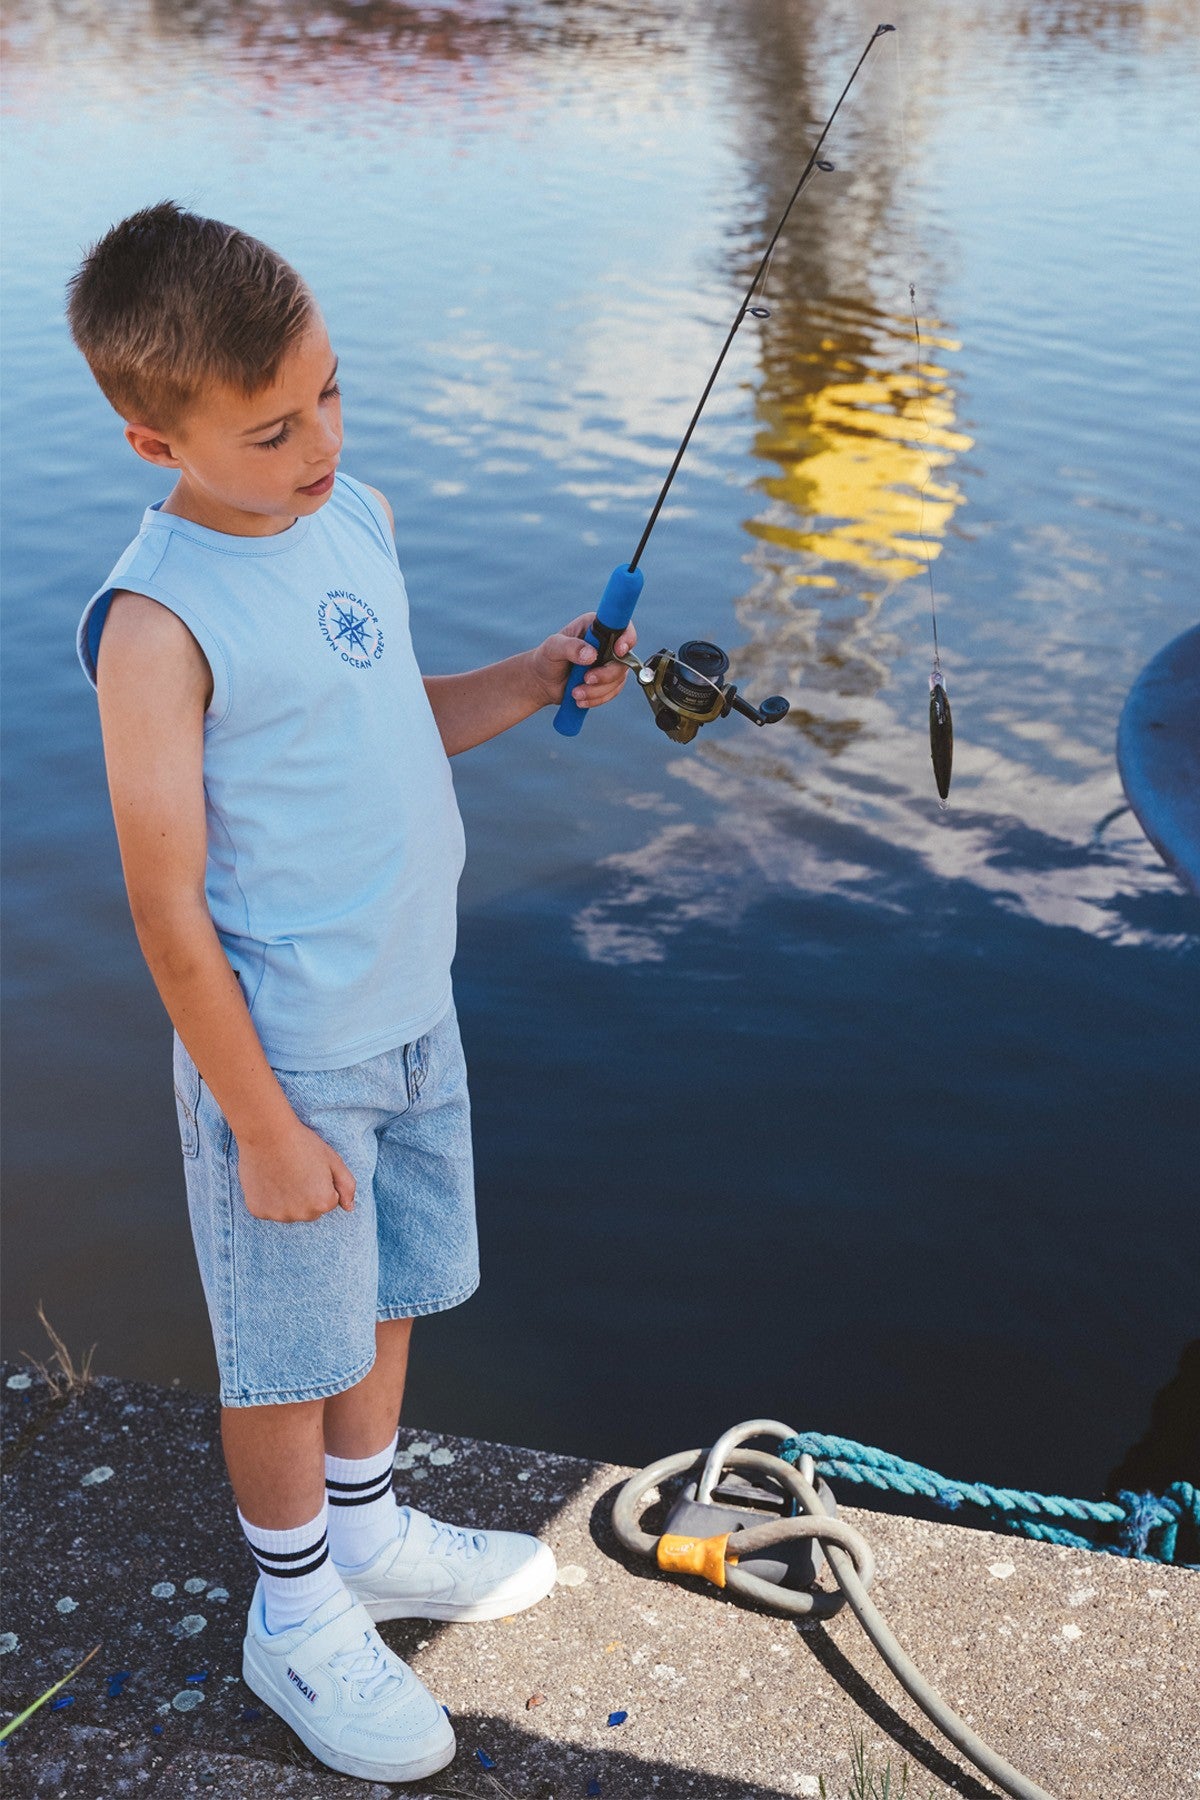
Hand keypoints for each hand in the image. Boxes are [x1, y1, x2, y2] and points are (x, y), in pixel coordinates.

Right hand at [236, 1118, 356, 1222]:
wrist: (267, 1133)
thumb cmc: (302, 1143)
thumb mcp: (333, 1160)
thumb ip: (347, 1186)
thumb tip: (349, 1208)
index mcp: (323, 1203)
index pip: (329, 1201)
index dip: (322, 1183)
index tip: (311, 1167)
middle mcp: (301, 1214)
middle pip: (309, 1210)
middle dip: (306, 1195)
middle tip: (297, 1170)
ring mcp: (278, 1215)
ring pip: (289, 1211)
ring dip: (287, 1199)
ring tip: (281, 1173)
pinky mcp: (258, 1211)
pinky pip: (268, 1210)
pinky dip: (268, 1199)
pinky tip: (267, 1179)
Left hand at [529, 613, 638, 709]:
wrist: (543, 681)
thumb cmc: (547, 658)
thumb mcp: (553, 648)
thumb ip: (571, 647)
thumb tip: (591, 655)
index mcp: (596, 627)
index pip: (622, 627)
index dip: (626, 638)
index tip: (618, 651)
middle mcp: (607, 643)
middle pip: (624, 659)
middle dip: (606, 674)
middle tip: (586, 680)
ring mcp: (610, 663)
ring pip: (618, 679)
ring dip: (597, 690)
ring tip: (575, 693)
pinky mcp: (608, 681)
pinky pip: (612, 692)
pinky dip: (597, 699)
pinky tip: (580, 700)